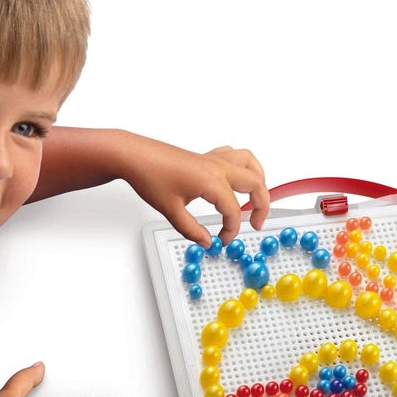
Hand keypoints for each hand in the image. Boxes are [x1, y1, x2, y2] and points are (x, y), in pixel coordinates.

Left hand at [125, 139, 270, 245]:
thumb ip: (192, 230)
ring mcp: (213, 159)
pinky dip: (243, 167)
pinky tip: (237, 179)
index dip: (231, 230)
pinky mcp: (206, 156)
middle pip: (255, 184)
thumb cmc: (150, 177)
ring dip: (258, 180)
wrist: (134, 155)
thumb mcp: (171, 211)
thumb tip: (207, 241)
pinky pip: (234, 156)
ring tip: (256, 198)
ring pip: (250, 164)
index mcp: (212, 182)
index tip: (222, 241)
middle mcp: (218, 167)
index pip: (233, 211)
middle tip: (257, 224)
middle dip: (262, 206)